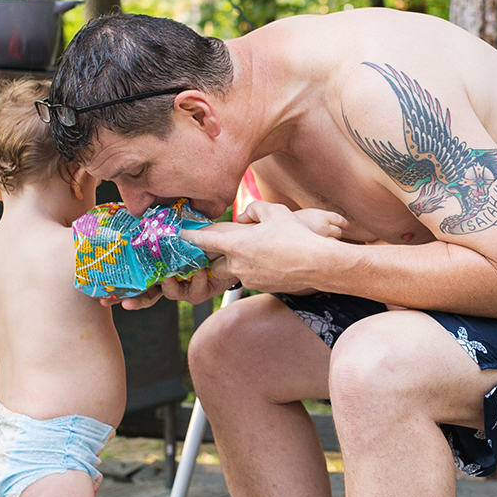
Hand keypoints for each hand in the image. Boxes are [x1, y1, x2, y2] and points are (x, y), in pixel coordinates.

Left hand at [182, 202, 347, 295]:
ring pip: (232, 270)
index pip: (202, 241)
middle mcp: (237, 264)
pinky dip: (252, 269)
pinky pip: (249, 277)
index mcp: (236, 244)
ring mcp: (248, 278)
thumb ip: (252, 210)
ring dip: (236, 261)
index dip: (187, 237)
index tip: (177, 235)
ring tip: (254, 251)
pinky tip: (269, 260)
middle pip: (213, 262)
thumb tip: (244, 217)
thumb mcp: (274, 211)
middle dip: (213, 256)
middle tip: (220, 245)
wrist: (318, 264)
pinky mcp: (261, 287)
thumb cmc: (297, 236)